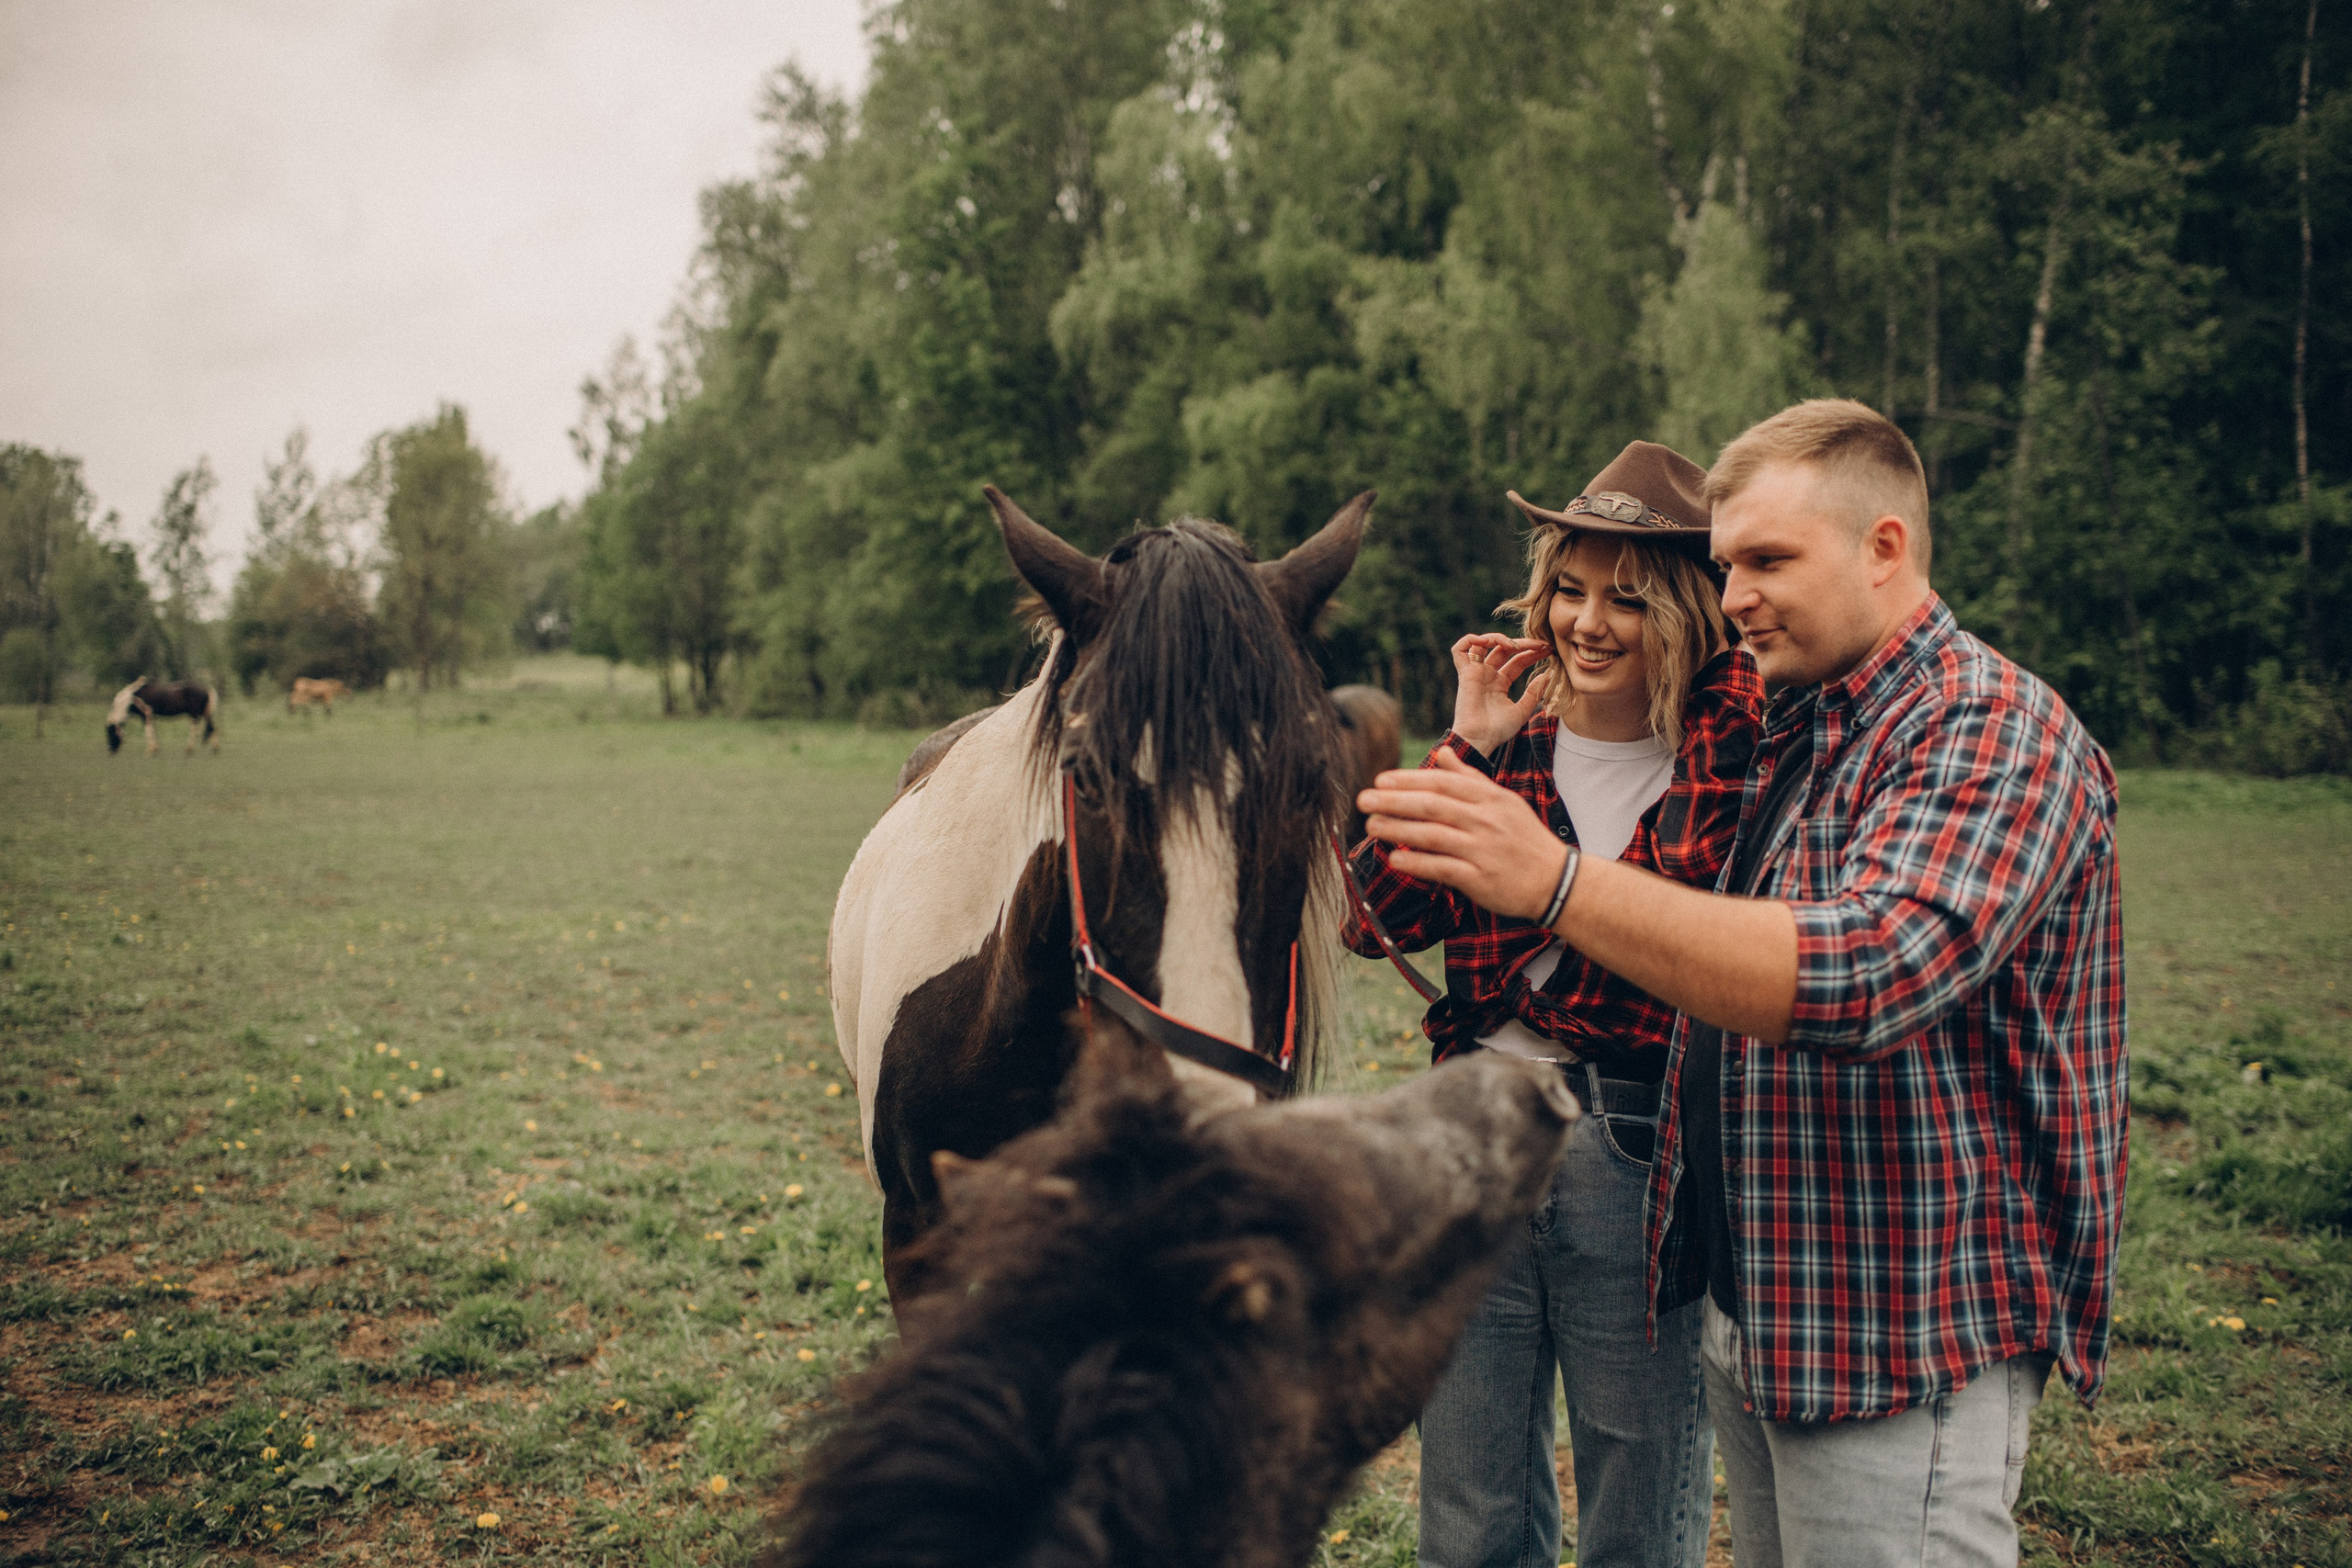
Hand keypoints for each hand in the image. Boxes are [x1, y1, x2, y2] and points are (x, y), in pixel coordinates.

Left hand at [1359, 749, 1567, 922]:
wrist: (1556, 880)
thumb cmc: (1525, 839)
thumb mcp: (1504, 802)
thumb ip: (1470, 778)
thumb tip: (1443, 752)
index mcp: (1490, 798)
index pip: (1443, 783)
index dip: (1409, 780)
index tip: (1381, 780)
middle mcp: (1485, 820)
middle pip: (1432, 805)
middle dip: (1394, 801)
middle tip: (1364, 799)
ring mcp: (1483, 849)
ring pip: (1432, 835)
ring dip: (1398, 830)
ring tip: (1371, 826)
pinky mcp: (1480, 878)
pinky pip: (1441, 868)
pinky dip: (1416, 863)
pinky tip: (1395, 859)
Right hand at [1447, 634, 1551, 757]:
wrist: (1480, 738)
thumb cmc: (1498, 730)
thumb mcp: (1522, 710)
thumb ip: (1534, 693)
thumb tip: (1548, 675)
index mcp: (1500, 684)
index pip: (1517, 661)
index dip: (1532, 653)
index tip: (1548, 650)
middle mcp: (1487, 675)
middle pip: (1504, 650)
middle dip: (1523, 644)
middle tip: (1540, 644)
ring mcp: (1475, 673)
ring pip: (1483, 644)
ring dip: (1498, 638)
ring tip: (1514, 646)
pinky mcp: (1464, 673)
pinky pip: (1459, 650)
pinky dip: (1470, 640)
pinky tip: (1487, 642)